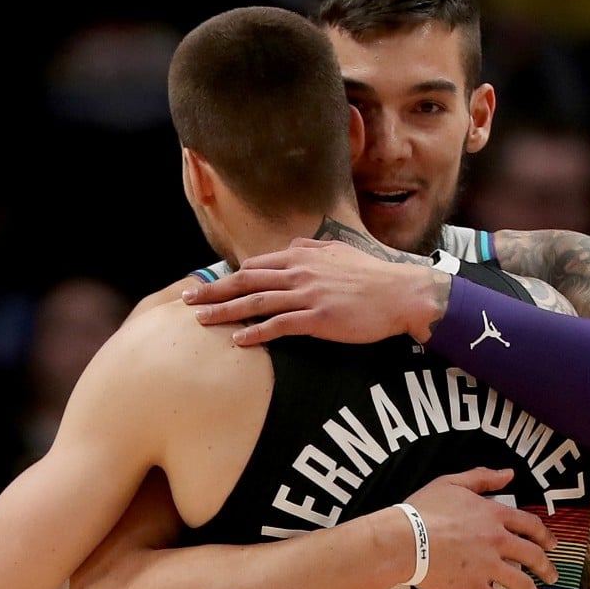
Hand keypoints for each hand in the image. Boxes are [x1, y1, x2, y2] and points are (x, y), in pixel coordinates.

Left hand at [182, 238, 448, 344]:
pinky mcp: (318, 318)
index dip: (230, 276)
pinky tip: (238, 341)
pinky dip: (256, 333)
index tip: (210, 284)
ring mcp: (307, 295)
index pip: (256, 266)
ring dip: (225, 311)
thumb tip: (293, 247)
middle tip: (187, 299)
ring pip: (256, 303)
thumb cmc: (374, 275)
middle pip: (246, 281)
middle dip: (214, 290)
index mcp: (303, 257)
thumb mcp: (340, 252)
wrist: (401, 292)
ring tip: (201, 320)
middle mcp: (299, 273)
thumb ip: (312, 248)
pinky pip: (279, 326)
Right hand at [403, 467, 557, 588]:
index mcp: (493, 514)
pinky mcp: (474, 588)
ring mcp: (488, 566)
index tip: (551, 543)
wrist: (405, 540)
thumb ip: (482, 477)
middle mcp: (497, 540)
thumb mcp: (452, 483)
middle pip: (532, 555)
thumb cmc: (423, 510)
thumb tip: (508, 474)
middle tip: (552, 575)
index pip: (530, 524)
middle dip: (546, 567)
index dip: (544, 535)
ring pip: (521, 583)